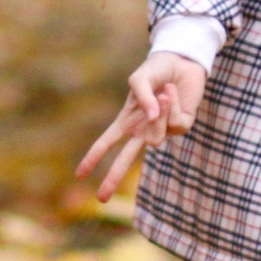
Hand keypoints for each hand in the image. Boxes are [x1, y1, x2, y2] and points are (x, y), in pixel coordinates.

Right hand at [75, 52, 206, 202]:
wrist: (182, 61)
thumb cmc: (155, 70)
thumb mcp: (139, 78)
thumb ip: (142, 98)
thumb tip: (150, 119)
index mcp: (128, 120)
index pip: (107, 142)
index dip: (92, 157)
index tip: (79, 174)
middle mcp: (143, 129)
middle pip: (125, 159)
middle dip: (112, 177)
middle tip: (100, 199)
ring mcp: (162, 130)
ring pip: (155, 138)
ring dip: (158, 115)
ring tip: (164, 91)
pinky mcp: (182, 126)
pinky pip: (175, 124)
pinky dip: (173, 105)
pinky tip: (173, 93)